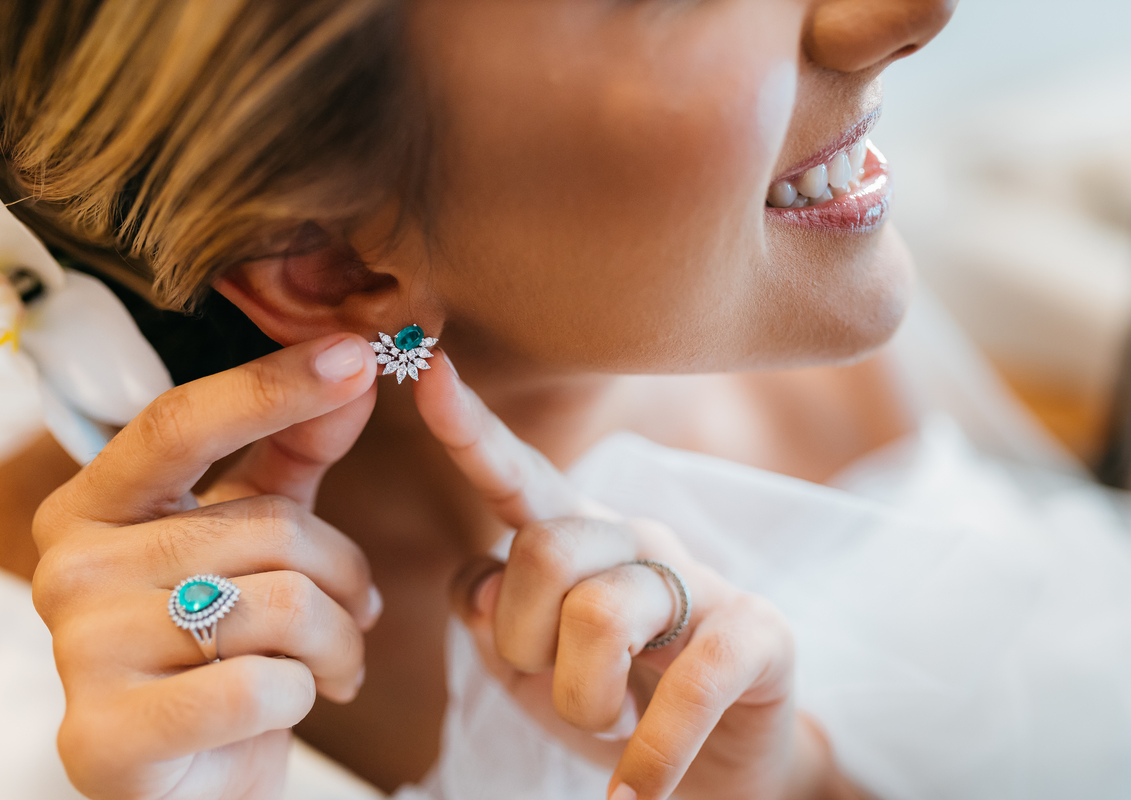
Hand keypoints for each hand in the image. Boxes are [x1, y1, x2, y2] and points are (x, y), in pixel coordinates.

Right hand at [32, 334, 380, 799]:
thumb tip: (350, 363)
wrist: (184, 778)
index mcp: (90, 508)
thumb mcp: (253, 540)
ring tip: (335, 663)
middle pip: (265, 528)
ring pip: (279, 606)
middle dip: (345, 572)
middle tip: (364, 608)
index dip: (272, 385)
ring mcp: (77, 654)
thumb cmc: (218, 648)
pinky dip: (303, 695)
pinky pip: (260, 687)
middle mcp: (65, 570)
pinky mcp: (103, 738)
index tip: (358, 354)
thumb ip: (292, 452)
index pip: (179, 424)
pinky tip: (292, 705)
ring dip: (339, 639)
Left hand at [414, 355, 862, 799]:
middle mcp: (634, 540)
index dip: (470, 427)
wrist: (718, 765)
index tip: (427, 367)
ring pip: (600, 615)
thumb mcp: (529, 665)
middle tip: (553, 684)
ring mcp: (700, 581)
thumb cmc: (613, 699)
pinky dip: (649, 752)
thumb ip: (492, 614)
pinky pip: (688, 684)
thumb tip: (483, 590)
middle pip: (543, 549)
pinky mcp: (756, 633)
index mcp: (574, 537)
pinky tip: (635, 788)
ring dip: (582, 701)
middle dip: (524, 642)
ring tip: (604, 726)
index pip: (515, 475)